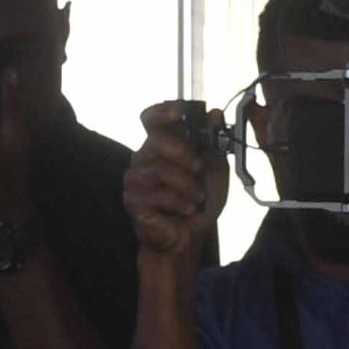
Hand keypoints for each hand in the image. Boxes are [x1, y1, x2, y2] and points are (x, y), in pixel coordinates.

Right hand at [125, 103, 226, 263]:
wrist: (189, 237)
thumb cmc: (198, 201)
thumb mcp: (215, 169)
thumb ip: (214, 142)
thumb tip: (214, 113)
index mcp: (162, 145)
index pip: (150, 117)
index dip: (162, 111)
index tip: (180, 112)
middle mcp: (144, 157)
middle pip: (155, 138)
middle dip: (182, 152)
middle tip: (198, 168)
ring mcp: (135, 178)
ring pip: (158, 168)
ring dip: (186, 184)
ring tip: (196, 197)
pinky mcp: (133, 200)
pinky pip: (156, 193)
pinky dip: (179, 202)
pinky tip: (187, 208)